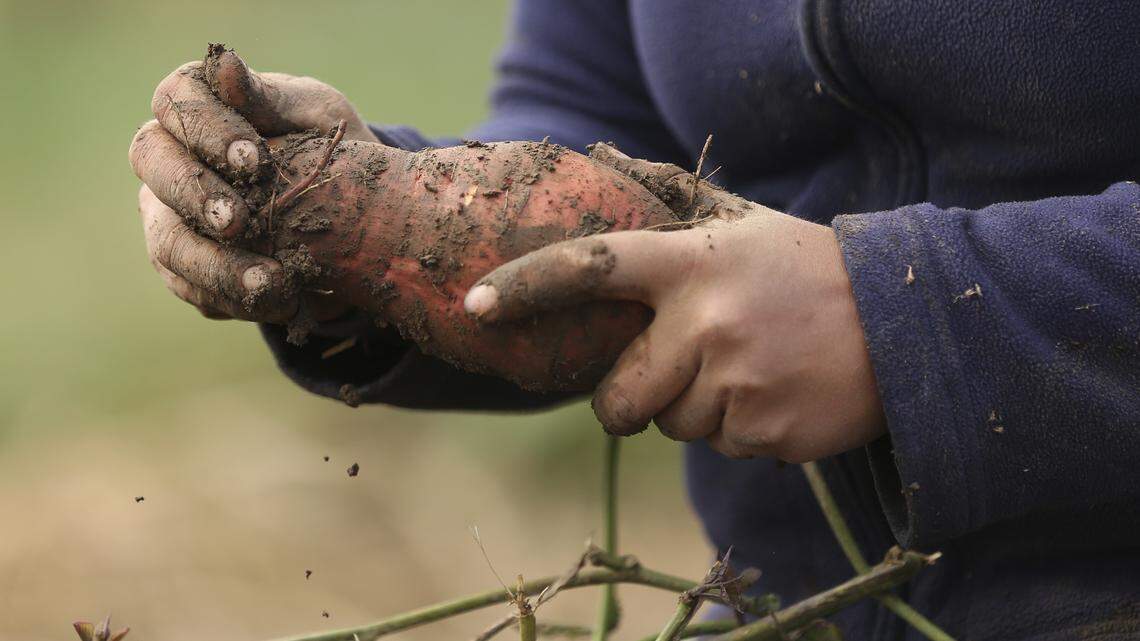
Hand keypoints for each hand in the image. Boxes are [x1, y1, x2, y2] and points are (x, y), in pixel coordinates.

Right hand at [129, 46, 377, 320]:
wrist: (354, 216)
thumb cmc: (326, 147)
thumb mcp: (314, 117)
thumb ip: (270, 97)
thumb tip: (227, 66)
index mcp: (195, 108)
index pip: (177, 103)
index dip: (208, 131)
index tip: (255, 160)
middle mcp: (169, 159)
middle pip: (154, 167)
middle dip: (196, 197)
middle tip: (239, 222)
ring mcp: (168, 217)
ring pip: (167, 241)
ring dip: (216, 266)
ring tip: (270, 282)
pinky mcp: (186, 270)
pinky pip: (194, 289)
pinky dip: (235, 299)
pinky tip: (279, 301)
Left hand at [463, 165, 885, 461]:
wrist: (903, 321)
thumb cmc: (801, 267)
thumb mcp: (740, 224)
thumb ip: (671, 200)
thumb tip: (601, 155)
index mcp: (692, 264)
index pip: (591, 268)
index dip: (528, 287)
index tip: (476, 305)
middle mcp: (706, 321)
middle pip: (619, 397)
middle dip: (634, 397)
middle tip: (680, 368)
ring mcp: (737, 381)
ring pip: (672, 426)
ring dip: (697, 409)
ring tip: (750, 367)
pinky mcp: (766, 431)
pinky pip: (720, 447)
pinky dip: (739, 429)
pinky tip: (777, 392)